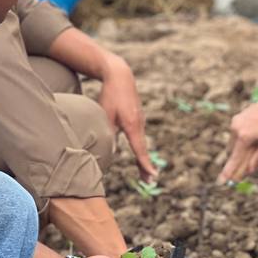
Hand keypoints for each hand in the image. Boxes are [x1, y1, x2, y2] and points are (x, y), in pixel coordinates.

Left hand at [98, 55, 155, 180]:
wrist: (121, 76)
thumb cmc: (110, 95)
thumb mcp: (105, 115)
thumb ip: (108, 133)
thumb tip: (108, 150)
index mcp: (132, 125)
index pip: (139, 149)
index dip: (145, 164)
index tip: (152, 176)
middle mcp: (139, 124)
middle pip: (143, 149)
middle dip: (146, 166)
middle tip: (149, 181)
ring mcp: (140, 121)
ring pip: (141, 143)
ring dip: (143, 158)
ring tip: (145, 174)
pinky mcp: (137, 118)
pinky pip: (139, 137)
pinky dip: (140, 148)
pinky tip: (139, 156)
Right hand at [219, 94, 257, 181]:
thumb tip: (249, 170)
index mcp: (246, 137)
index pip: (235, 159)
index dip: (229, 172)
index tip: (222, 182)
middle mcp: (236, 130)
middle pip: (233, 153)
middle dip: (238, 162)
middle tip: (242, 171)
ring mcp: (234, 124)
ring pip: (234, 145)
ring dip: (242, 150)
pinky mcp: (235, 120)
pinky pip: (236, 136)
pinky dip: (243, 141)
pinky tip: (256, 135)